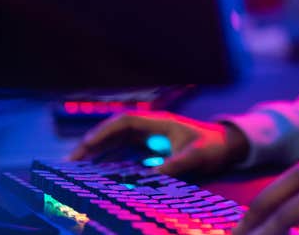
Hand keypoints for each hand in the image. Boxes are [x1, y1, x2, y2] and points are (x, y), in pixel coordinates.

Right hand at [67, 111, 249, 176]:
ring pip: (116, 143)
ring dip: (97, 153)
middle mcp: (150, 129)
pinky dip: (109, 162)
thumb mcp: (197, 155)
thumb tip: (154, 175)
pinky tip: (97, 173)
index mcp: (158, 122)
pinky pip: (124, 154)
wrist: (227, 146)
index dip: (104, 131)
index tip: (88, 144)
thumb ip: (177, 164)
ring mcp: (149, 140)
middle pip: (114, 132)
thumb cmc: (213, 146)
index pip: (124, 122)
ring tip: (77, 168)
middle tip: (72, 160)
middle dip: (93, 144)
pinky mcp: (151, 152)